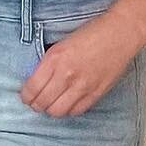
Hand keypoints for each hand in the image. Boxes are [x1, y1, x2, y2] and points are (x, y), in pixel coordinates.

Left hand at [21, 9, 142, 115]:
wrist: (120, 33)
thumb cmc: (92, 33)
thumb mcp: (60, 43)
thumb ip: (48, 62)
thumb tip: (35, 79)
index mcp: (54, 59)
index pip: (32, 88)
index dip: (25, 96)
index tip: (25, 95)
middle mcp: (67, 75)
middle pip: (42, 103)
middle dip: (35, 105)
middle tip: (35, 102)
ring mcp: (82, 86)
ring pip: (57, 111)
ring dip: (50, 109)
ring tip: (50, 103)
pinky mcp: (96, 93)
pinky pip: (76, 111)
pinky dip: (68, 110)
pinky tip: (67, 102)